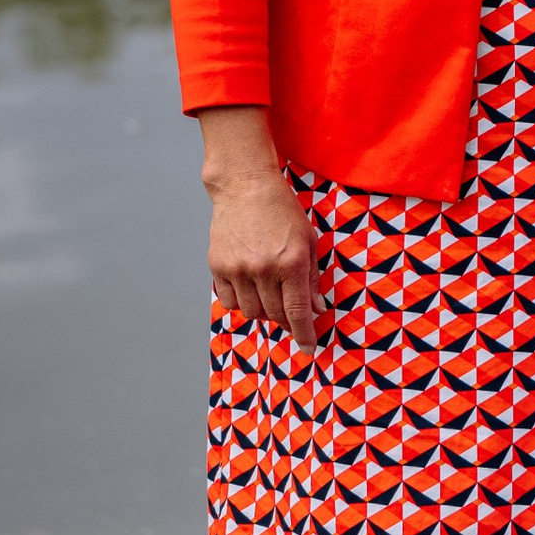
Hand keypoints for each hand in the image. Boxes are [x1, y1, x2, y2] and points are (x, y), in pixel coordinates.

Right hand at [198, 106, 326, 345]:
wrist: (245, 186)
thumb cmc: (282, 210)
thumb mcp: (308, 240)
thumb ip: (312, 277)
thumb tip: (316, 309)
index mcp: (291, 261)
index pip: (297, 311)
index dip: (304, 334)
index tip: (309, 348)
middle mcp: (263, 268)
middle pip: (275, 314)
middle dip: (286, 320)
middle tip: (290, 313)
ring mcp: (238, 268)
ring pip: (252, 312)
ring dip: (264, 310)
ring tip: (269, 292)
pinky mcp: (218, 266)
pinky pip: (230, 301)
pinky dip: (241, 302)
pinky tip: (249, 287)